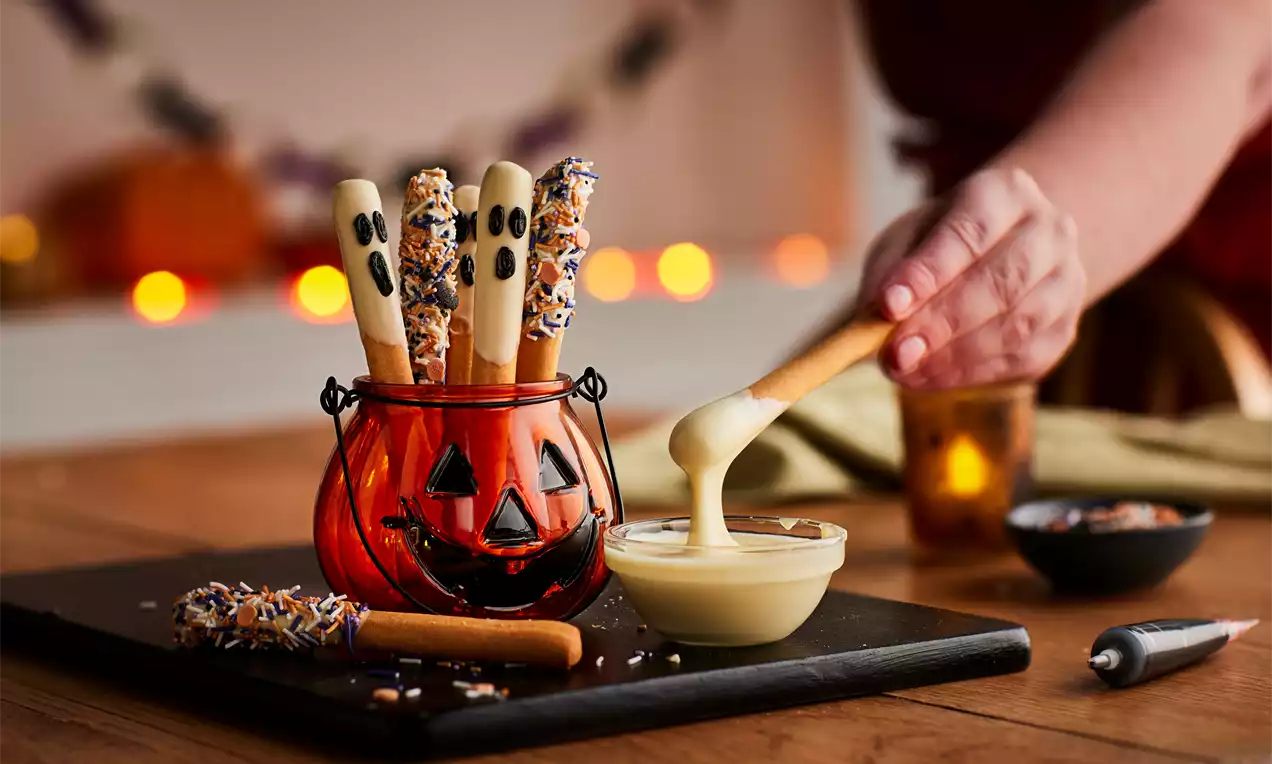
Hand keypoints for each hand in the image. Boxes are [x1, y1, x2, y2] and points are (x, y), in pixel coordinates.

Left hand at [860, 167, 1086, 389]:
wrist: (1004, 250)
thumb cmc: (942, 243)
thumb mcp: (907, 239)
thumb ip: (890, 273)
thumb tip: (880, 315)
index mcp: (1006, 193)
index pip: (970, 232)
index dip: (929, 272)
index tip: (889, 305)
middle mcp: (1049, 231)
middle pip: (1002, 281)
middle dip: (943, 322)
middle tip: (895, 352)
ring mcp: (1066, 281)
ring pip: (1018, 325)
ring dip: (955, 355)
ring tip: (904, 369)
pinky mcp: (1065, 328)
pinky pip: (1023, 357)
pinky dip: (971, 373)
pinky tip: (930, 377)